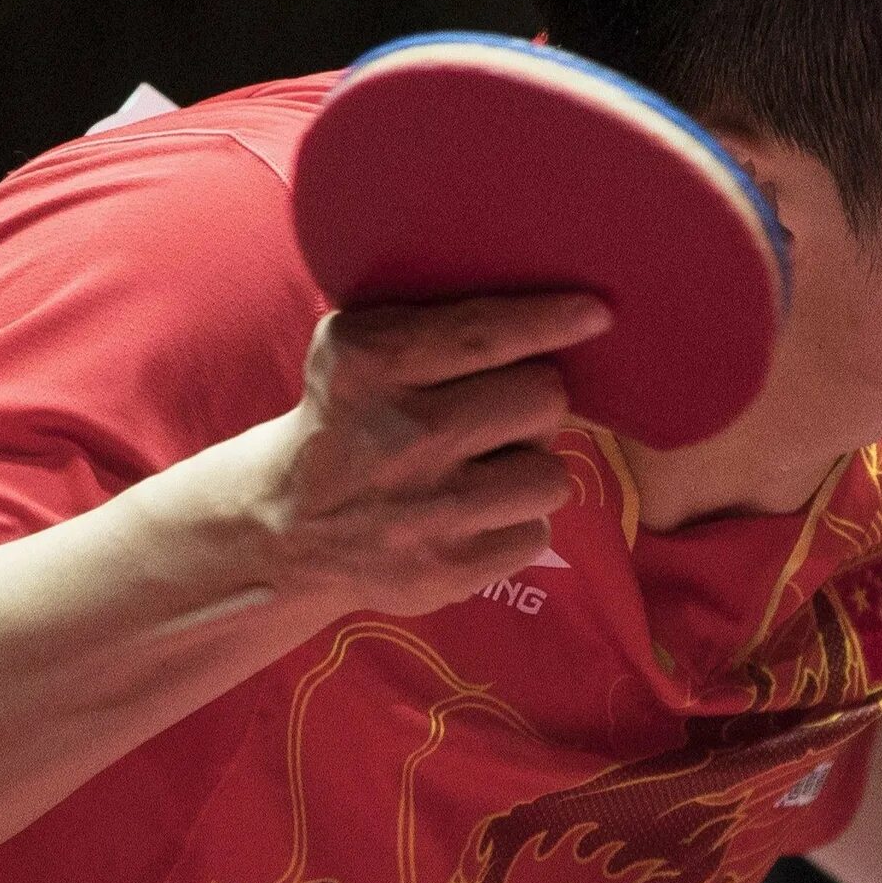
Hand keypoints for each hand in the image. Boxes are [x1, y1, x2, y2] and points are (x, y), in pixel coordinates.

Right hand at [243, 294, 609, 616]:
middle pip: (543, 398)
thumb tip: (554, 313)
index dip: (550, 321)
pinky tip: (473, 517)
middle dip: (535, 403)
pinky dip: (516, 524)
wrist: (285, 527)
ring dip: (531, 469)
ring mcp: (425, 509)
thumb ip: (437, 325)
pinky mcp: (446, 569)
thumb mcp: (358, 351)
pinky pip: (537, 532)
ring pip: (552, 473)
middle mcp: (399, 435)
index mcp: (370, 365)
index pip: (486, 335)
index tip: (596, 313)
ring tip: (483, 470)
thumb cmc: (350, 419)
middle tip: (499, 415)